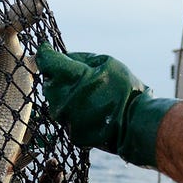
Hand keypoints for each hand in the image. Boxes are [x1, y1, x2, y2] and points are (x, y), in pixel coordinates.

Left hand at [35, 44, 176, 167]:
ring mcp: (66, 119)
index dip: (45, 53)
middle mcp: (65, 99)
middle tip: (78, 77)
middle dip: (58, 76)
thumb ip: (80, 58)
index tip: (46, 49)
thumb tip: (62, 57)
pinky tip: (89, 110)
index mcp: (74, 78)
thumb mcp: (108, 62)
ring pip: (55, 100)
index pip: (47, 61)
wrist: (137, 124)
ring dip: (64, 94)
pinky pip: (64, 116)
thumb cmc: (126, 89)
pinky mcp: (70, 133)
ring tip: (87, 95)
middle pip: (49, 81)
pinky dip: (72, 111)